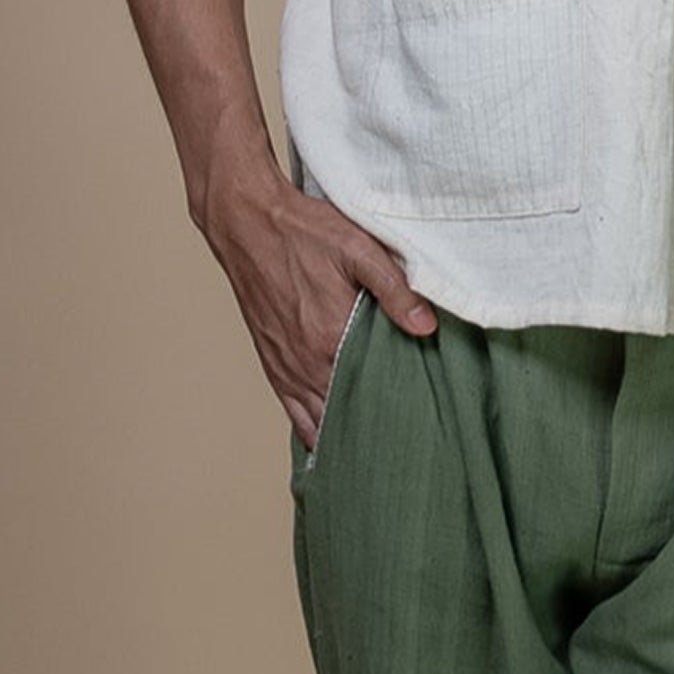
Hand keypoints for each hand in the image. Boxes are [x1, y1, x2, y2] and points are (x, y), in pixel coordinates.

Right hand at [202, 173, 438, 450]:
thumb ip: (395, 289)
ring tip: (371, 450)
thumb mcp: (358, 249)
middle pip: (344, 413)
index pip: (369, 392)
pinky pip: (292, 410)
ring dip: (342, 434)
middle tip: (402, 443)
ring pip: (316, 420)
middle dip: (372, 426)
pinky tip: (328, 441)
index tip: (417, 422)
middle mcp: (304, 360)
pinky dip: (311, 429)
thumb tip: (426, 326)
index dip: (393, 410)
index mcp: (328, 336)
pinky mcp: (271, 361)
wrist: (247, 223)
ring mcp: (285, 365)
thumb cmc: (302, 231)